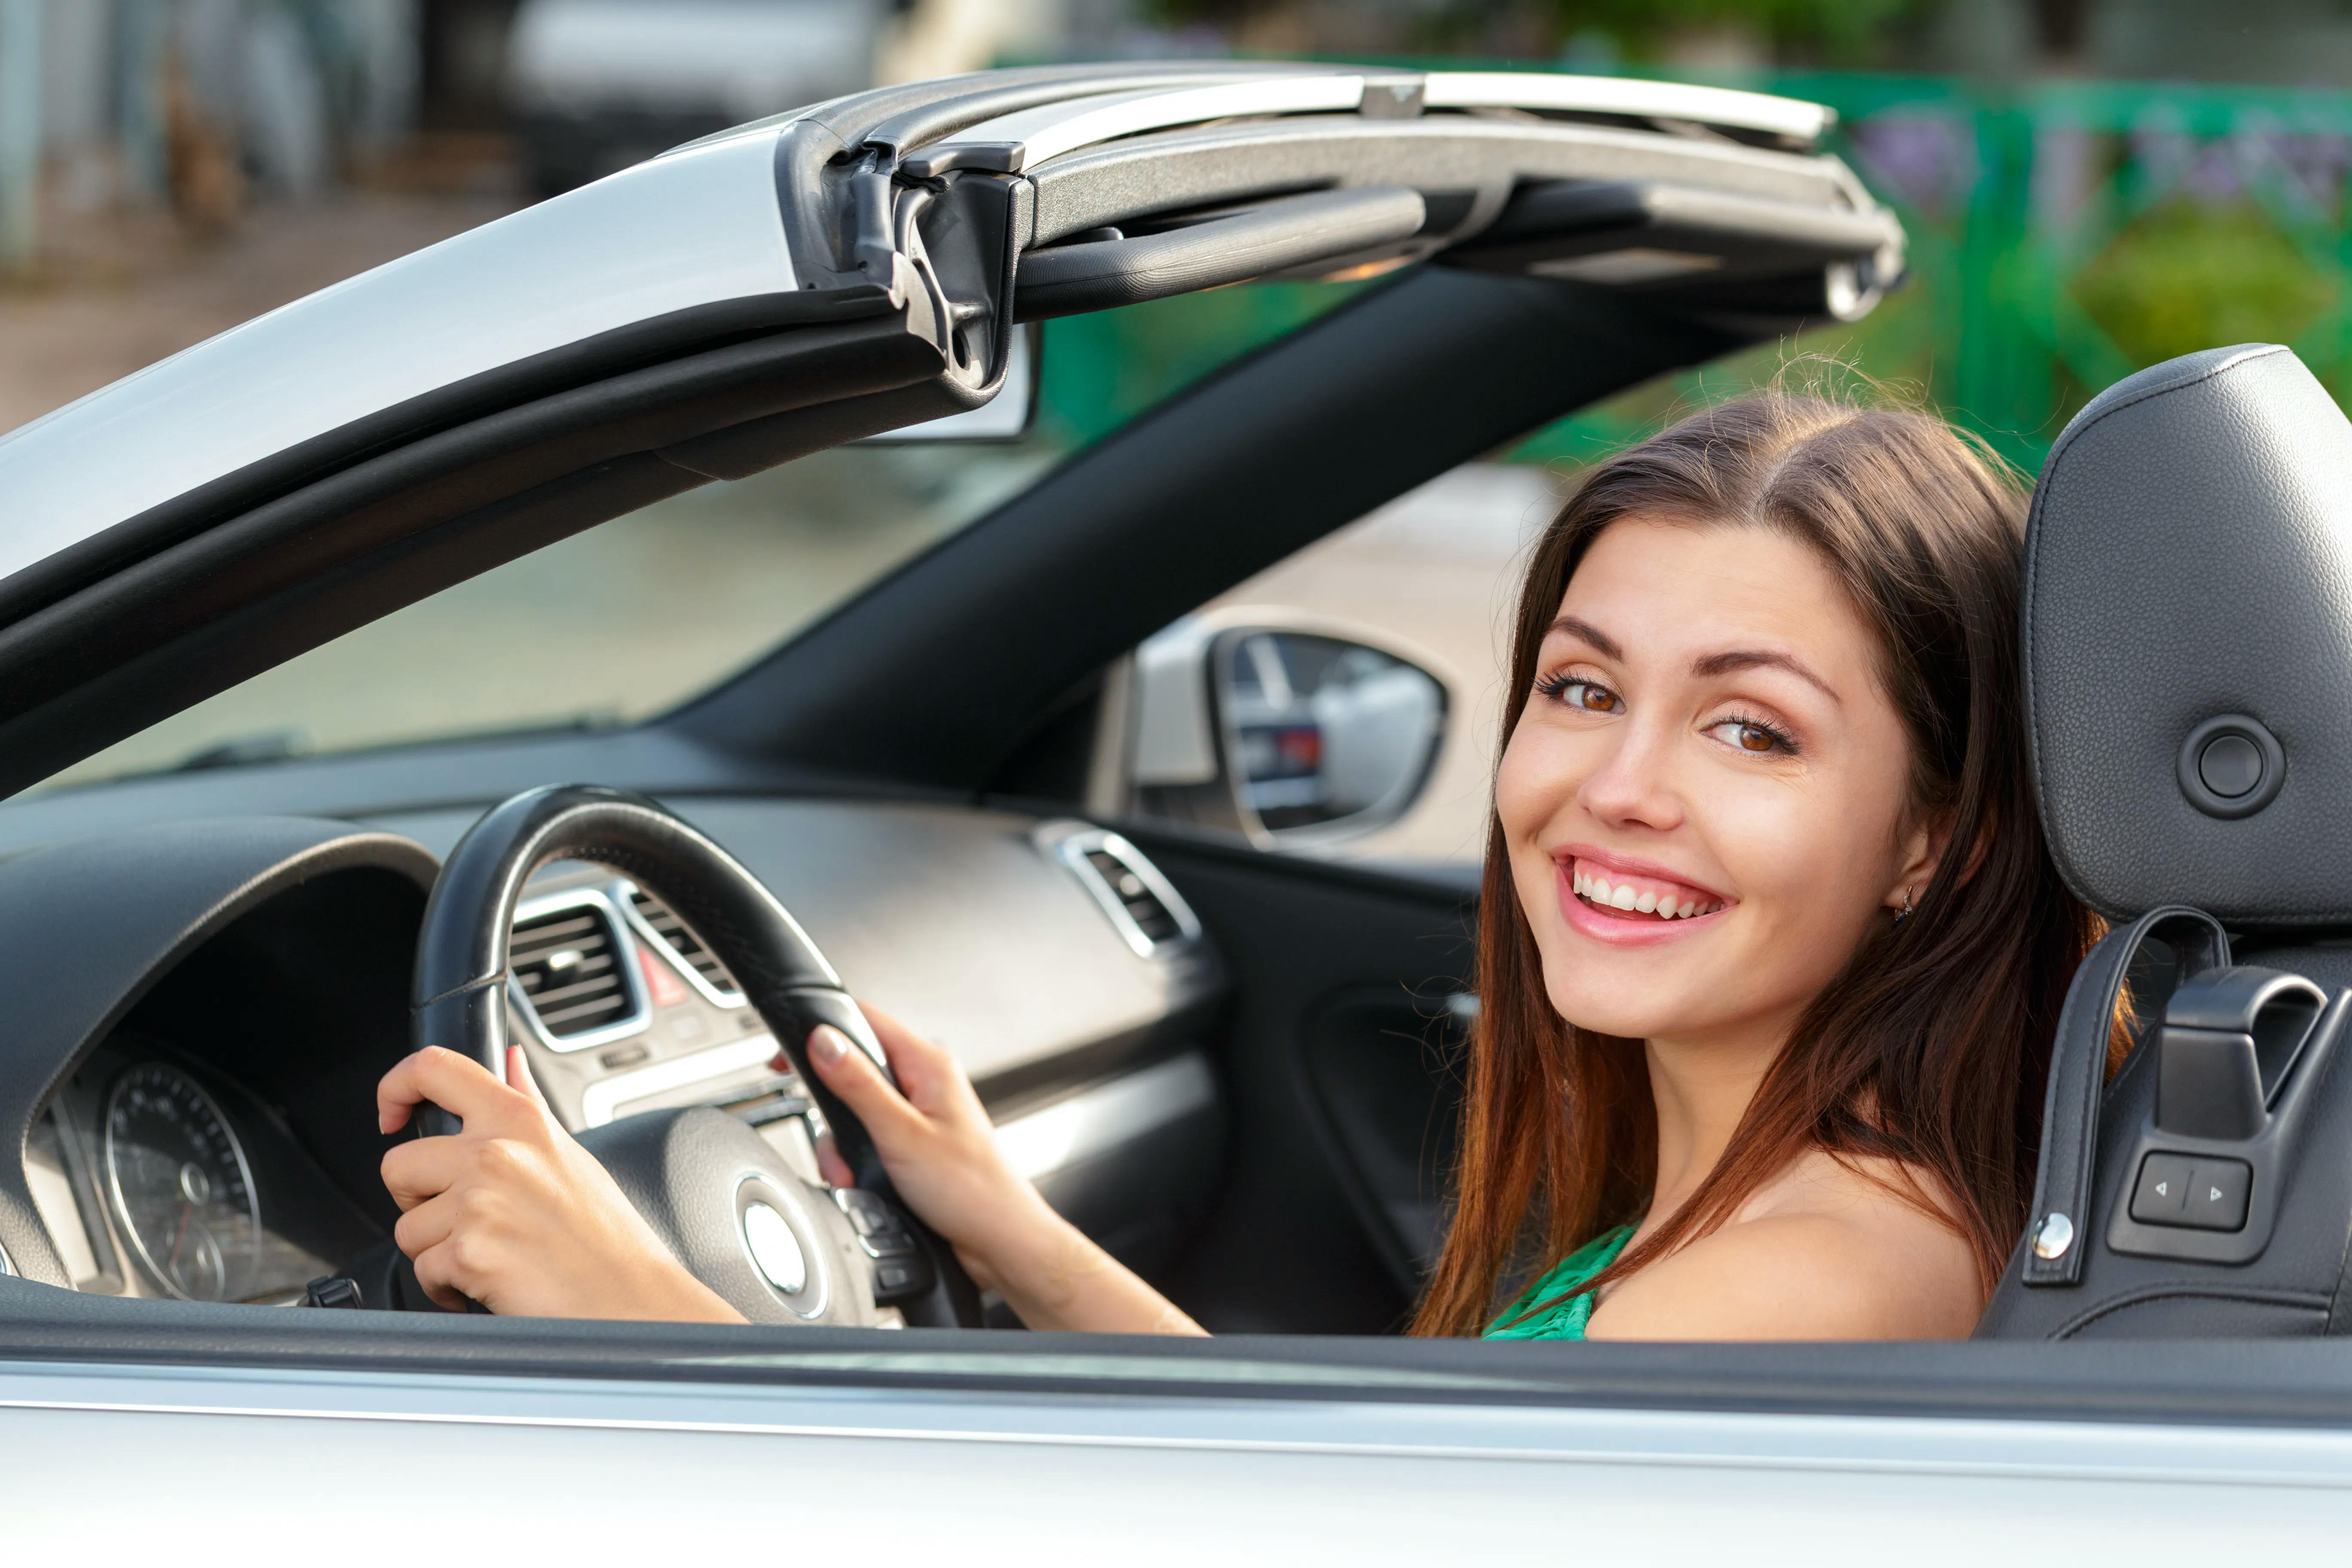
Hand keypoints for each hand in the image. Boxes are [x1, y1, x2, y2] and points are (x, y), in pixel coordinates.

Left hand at [376, 1045, 742, 1322]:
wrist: (627, 1296)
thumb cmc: (604, 1233)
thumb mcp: (569, 1152)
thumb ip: (527, 1103)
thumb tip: (510, 1062)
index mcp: (518, 1118)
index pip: (433, 1069)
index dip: (396, 1086)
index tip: (393, 1114)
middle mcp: (494, 1152)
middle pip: (397, 1165)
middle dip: (416, 1199)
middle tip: (459, 1217)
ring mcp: (479, 1202)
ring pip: (406, 1227)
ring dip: (435, 1250)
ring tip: (488, 1254)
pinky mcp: (469, 1252)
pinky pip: (423, 1270)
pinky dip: (446, 1286)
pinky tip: (488, 1282)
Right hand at [795, 1006, 1055, 1289]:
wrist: (998, 1241)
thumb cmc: (973, 1190)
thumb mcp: (903, 1134)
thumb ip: (859, 1085)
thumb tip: (823, 1042)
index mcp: (928, 1064)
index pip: (864, 1020)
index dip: (821, 1029)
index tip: (788, 1054)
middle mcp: (924, 1083)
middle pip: (853, 1071)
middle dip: (832, 1111)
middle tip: (833, 1140)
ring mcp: (917, 1115)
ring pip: (855, 1112)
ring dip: (844, 1146)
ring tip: (854, 1173)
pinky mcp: (912, 1144)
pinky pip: (868, 1139)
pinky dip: (857, 1162)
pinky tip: (863, 1184)